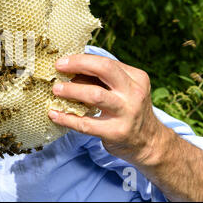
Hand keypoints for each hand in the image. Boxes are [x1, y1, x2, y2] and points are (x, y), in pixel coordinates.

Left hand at [49, 54, 164, 164]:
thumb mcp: (123, 90)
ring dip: (71, 90)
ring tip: (56, 90)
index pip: (106, 62)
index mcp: (136, 78)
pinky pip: (86, 123)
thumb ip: (102, 79)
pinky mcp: (116, 132)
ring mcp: (127, 113)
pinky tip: (54, 114)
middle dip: (78, 65)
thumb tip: (69, 70)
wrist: (148, 142)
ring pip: (95, 95)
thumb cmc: (128, 110)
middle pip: (105, 69)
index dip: (81, 60)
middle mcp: (134, 93)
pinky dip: (67, 118)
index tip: (62, 61)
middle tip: (58, 67)